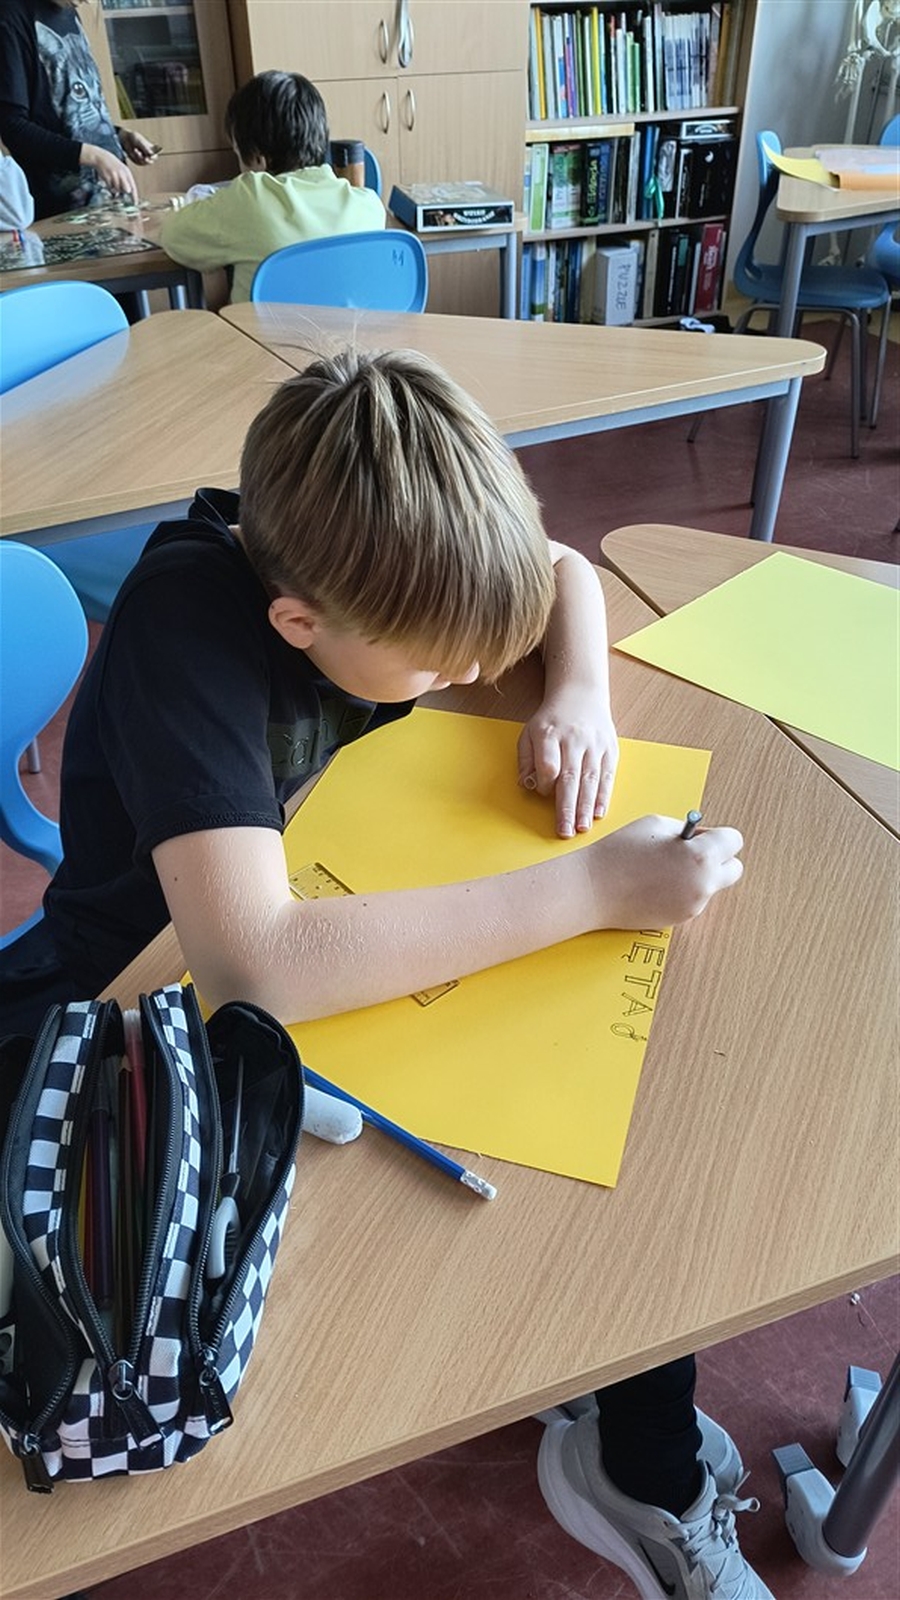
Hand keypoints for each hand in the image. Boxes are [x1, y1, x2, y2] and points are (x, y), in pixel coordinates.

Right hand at [80, 143, 137, 201]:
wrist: (101, 157)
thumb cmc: (112, 165)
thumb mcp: (121, 170)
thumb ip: (125, 180)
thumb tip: (128, 192)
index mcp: (127, 172)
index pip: (133, 187)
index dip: (134, 196)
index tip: (135, 203)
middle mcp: (122, 174)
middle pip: (127, 190)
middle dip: (123, 191)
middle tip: (118, 188)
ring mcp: (115, 175)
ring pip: (117, 189)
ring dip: (115, 188)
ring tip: (112, 181)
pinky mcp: (107, 177)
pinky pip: (110, 187)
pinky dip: (109, 186)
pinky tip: (108, 180)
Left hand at [119, 129, 158, 165]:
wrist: (126, 139)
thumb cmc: (134, 138)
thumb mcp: (140, 141)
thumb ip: (145, 148)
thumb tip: (151, 154)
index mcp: (152, 149)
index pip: (155, 155)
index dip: (154, 156)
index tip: (151, 156)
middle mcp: (149, 155)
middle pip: (151, 161)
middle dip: (147, 160)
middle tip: (145, 159)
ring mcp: (143, 158)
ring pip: (144, 162)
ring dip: (140, 157)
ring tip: (135, 150)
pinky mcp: (138, 161)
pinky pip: (138, 162)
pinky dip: (136, 158)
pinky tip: (134, 151)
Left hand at [518, 687, 618, 836]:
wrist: (580, 696)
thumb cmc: (551, 721)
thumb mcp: (529, 734)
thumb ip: (526, 760)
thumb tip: (527, 785)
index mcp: (550, 735)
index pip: (548, 766)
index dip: (545, 784)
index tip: (543, 792)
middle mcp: (574, 740)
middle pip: (570, 777)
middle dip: (568, 808)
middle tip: (566, 831)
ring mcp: (594, 745)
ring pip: (591, 779)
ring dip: (587, 806)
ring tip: (583, 828)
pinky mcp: (610, 749)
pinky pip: (607, 775)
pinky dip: (604, 796)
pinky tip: (599, 813)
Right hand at [586, 814, 743, 930]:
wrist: (592, 888)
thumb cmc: (620, 852)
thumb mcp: (657, 825)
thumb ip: (687, 832)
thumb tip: (701, 839)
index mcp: (701, 855)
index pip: (734, 841)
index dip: (717, 835)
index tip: (703, 836)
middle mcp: (703, 883)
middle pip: (734, 869)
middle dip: (718, 858)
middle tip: (692, 853)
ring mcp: (693, 905)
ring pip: (710, 885)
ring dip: (697, 876)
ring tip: (664, 868)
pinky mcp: (679, 919)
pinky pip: (691, 900)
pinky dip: (681, 891)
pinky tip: (656, 884)